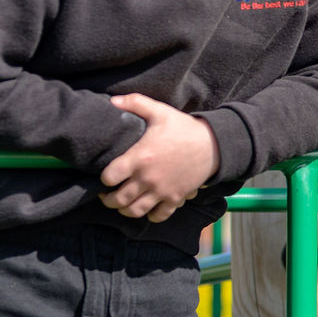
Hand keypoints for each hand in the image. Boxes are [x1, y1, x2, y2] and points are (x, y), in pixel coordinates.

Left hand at [99, 93, 220, 223]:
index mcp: (140, 157)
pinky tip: (148, 209)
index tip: (106, 177)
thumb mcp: (160, 111)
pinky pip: (158, 216)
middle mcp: (148, 178)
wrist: (214, 144)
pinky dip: (150, 216)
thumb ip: (135, 103)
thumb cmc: (184, 128)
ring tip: (122, 205)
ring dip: (125, 210)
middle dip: (108, 200)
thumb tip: (113, 100)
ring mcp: (161, 190)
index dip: (103, 179)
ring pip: (134, 211)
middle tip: (107, 196)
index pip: (109, 177)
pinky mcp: (175, 198)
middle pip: (118, 199)